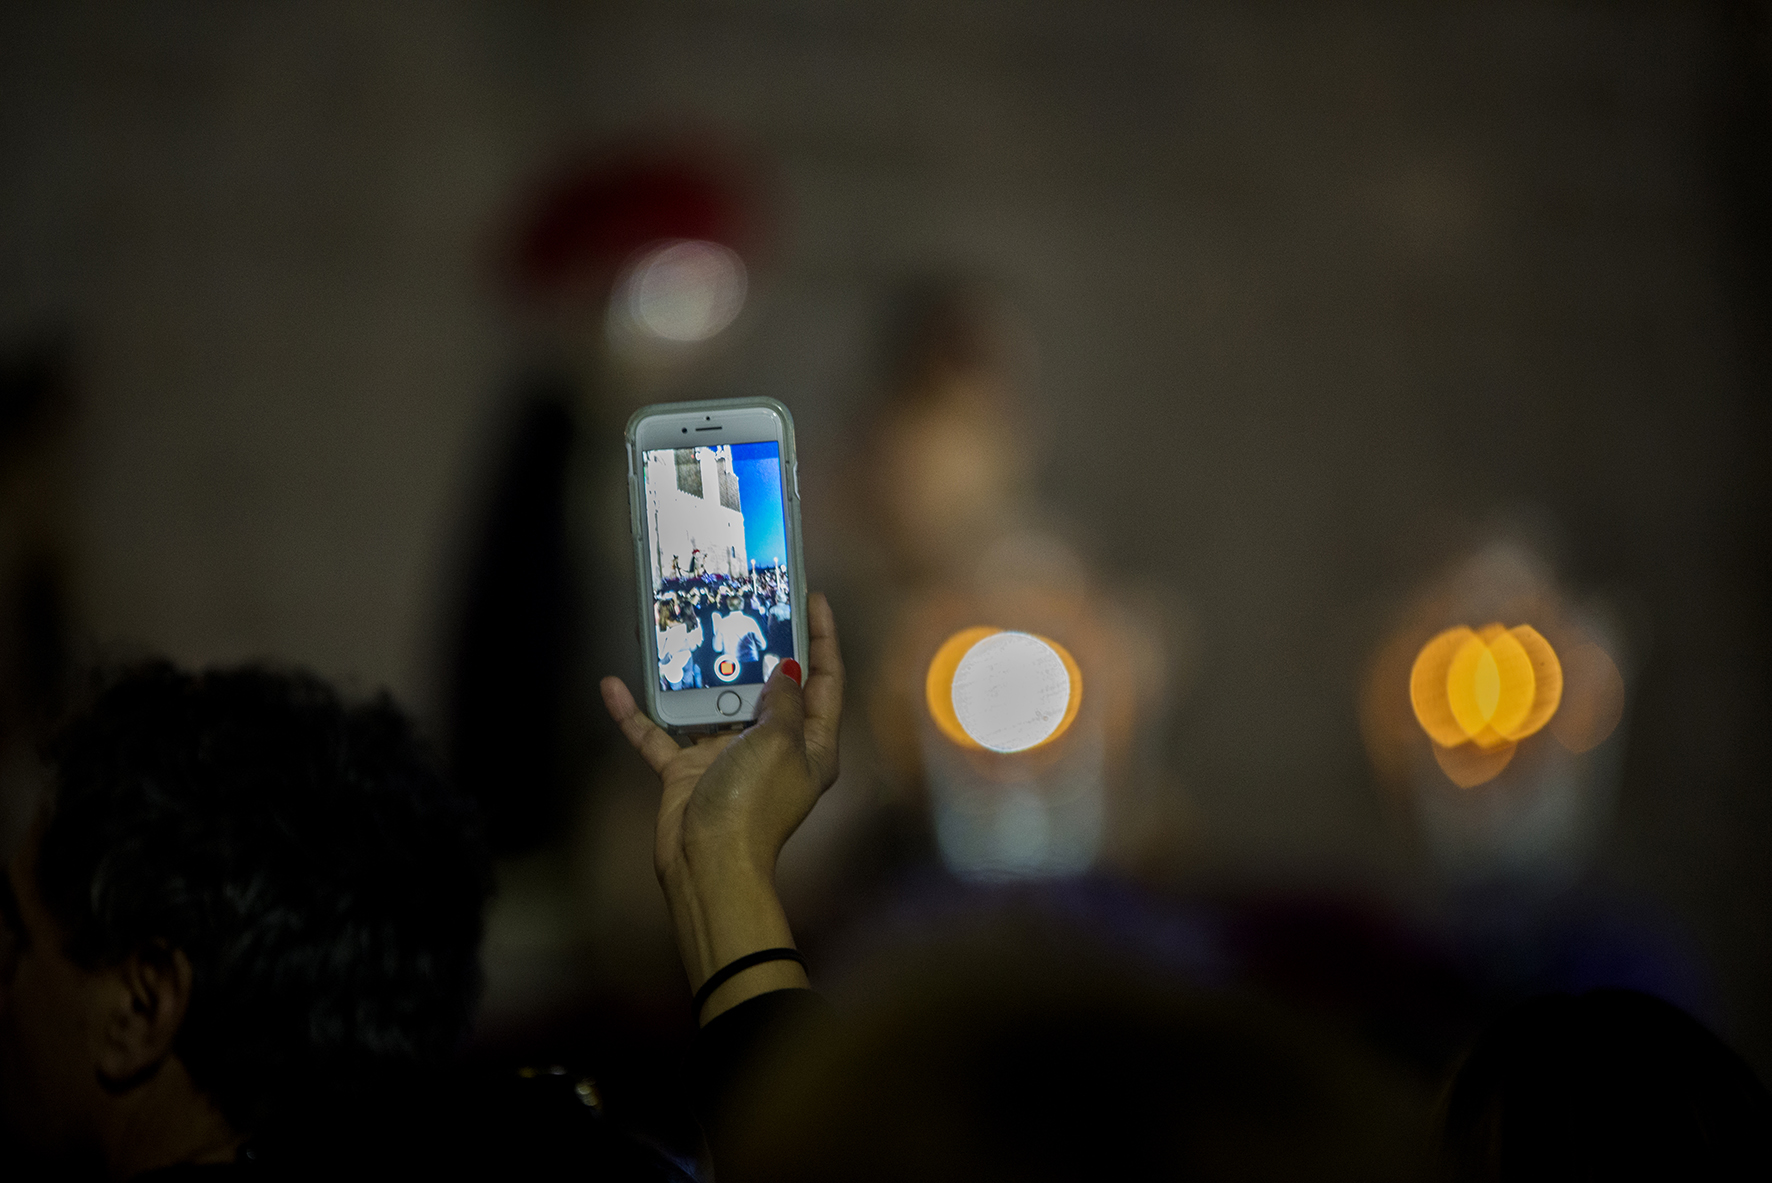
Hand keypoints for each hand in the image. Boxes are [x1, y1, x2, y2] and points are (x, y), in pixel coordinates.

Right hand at [602, 593, 844, 1021]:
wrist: (707, 865)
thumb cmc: (754, 803)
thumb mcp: (780, 743)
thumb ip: (783, 702)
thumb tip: (786, 671)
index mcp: (811, 743)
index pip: (825, 681)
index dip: (822, 639)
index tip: (811, 599)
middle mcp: (773, 747)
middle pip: (768, 688)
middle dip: (755, 647)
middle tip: (741, 602)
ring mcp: (727, 758)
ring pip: (711, 705)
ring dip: (693, 675)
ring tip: (679, 630)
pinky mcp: (686, 773)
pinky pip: (658, 735)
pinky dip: (636, 714)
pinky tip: (613, 686)